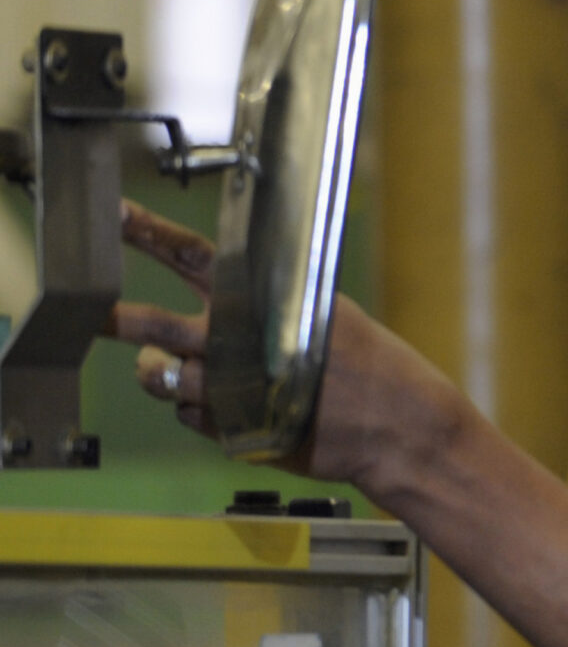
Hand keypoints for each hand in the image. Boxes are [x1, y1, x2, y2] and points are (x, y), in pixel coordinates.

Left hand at [111, 200, 461, 492]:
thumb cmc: (371, 371)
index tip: (113, 213)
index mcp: (261, 302)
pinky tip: (241, 409)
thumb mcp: (327, 316)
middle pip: (152, 325)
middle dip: (113, 319)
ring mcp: (231, 391)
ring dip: (162, 376)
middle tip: (89, 314)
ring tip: (185, 376)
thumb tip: (215, 306)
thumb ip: (266, 310)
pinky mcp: (231, 432)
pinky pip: (190, 416)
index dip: (147, 231)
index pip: (190, 255)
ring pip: (160, 379)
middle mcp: (238, 343)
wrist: (401, 429)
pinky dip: (205, 412)